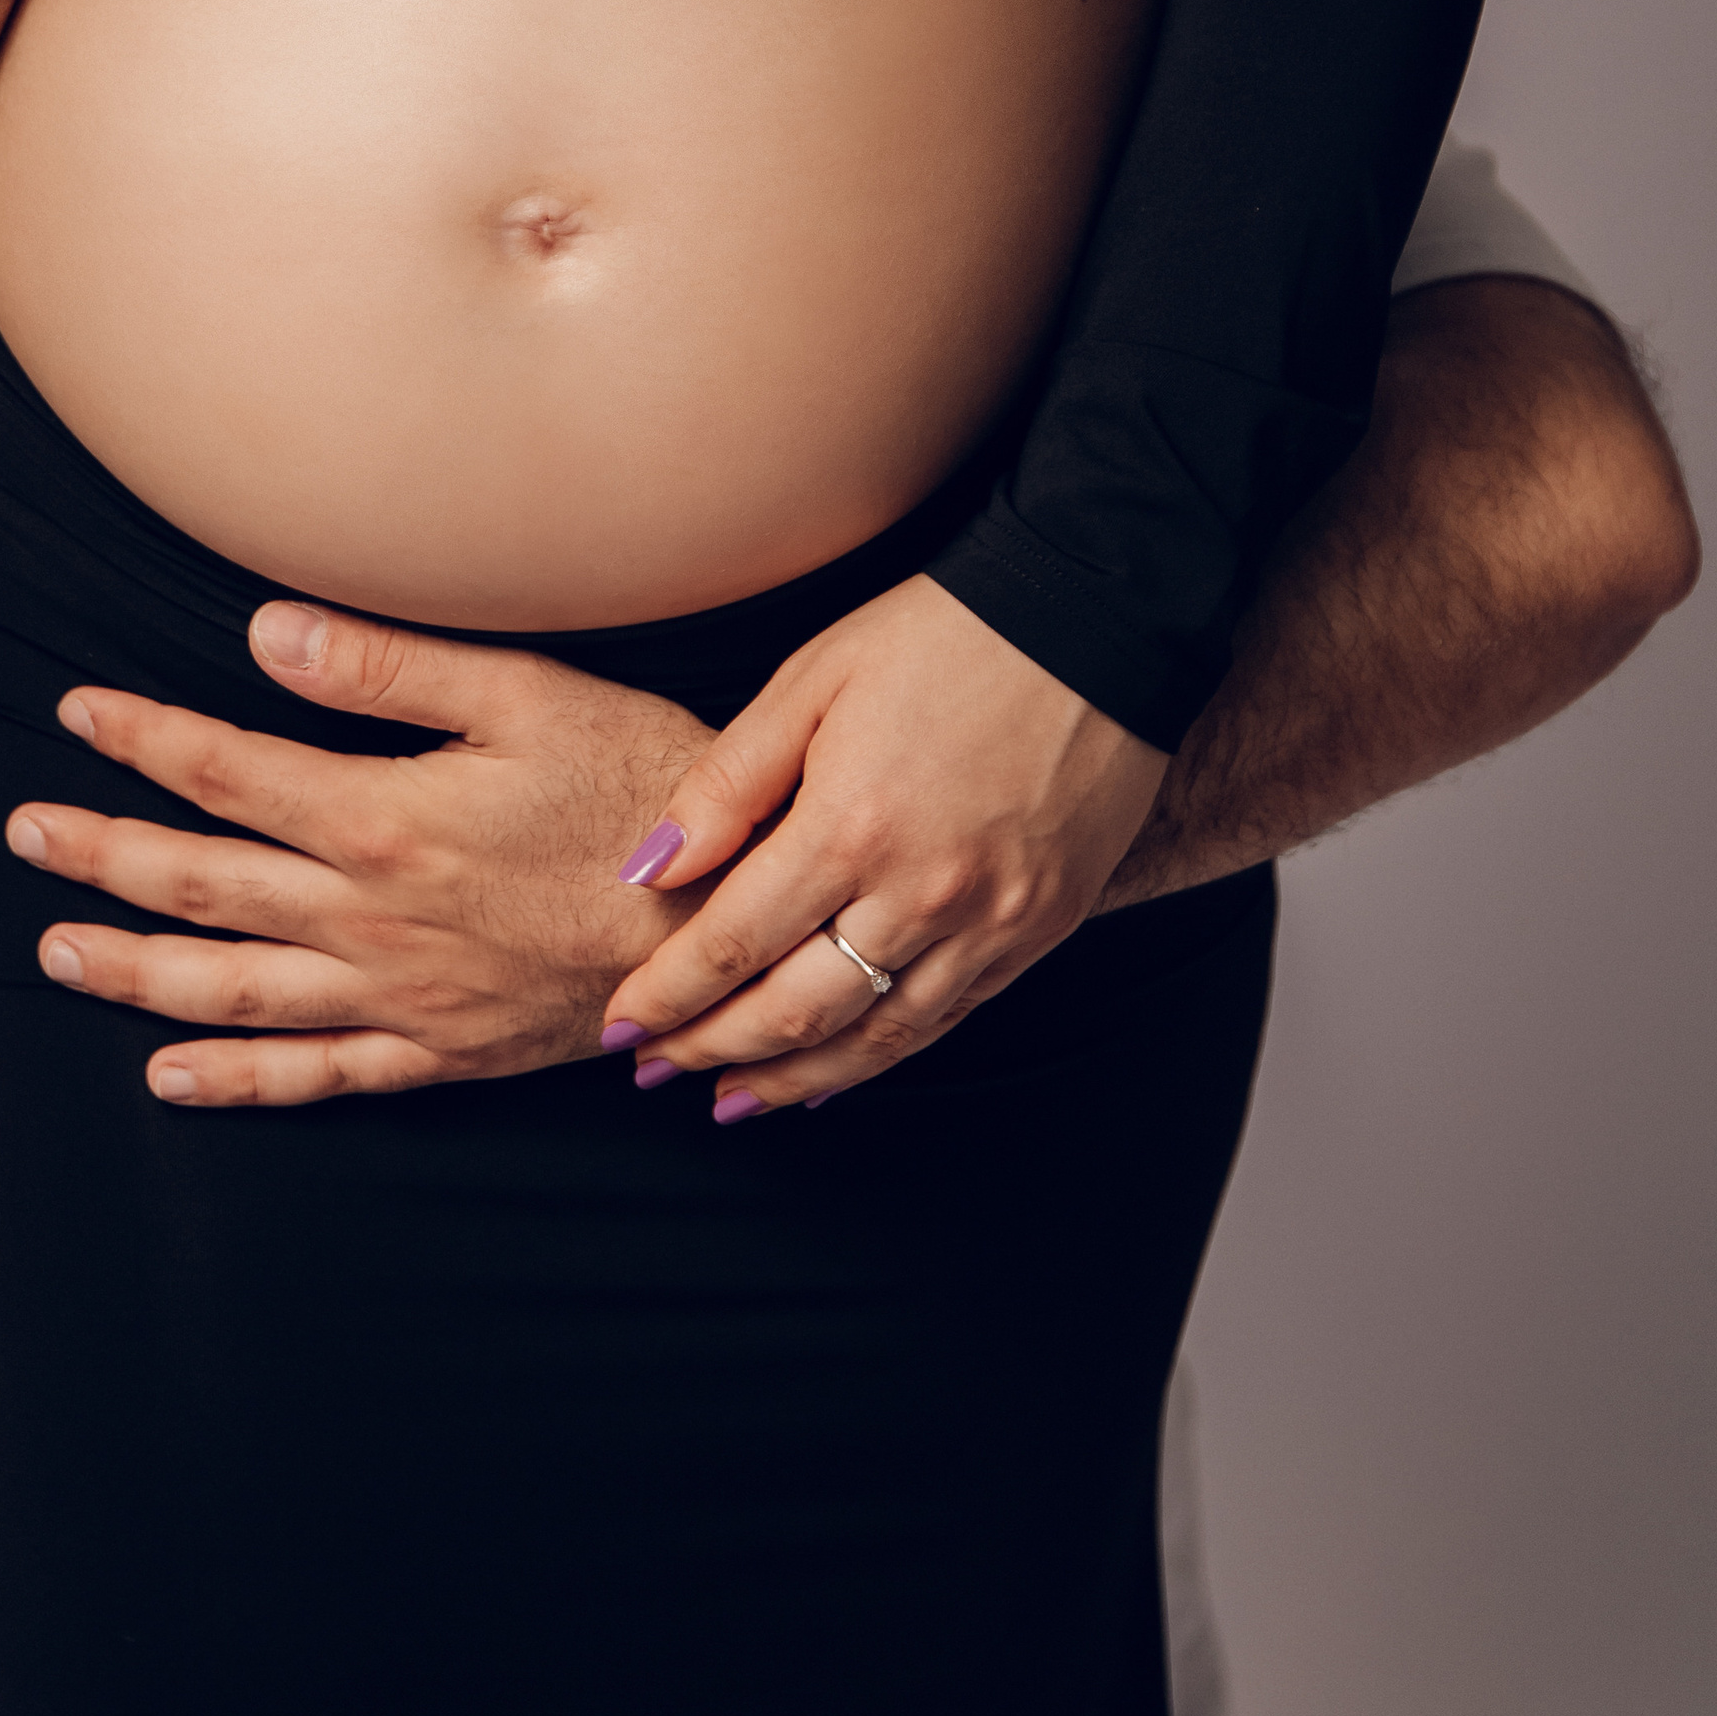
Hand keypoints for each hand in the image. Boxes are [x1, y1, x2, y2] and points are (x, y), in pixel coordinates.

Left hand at [4, 601, 718, 1104]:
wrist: (732, 917)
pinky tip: (170, 1076)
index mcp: (384, 819)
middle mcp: (372, 919)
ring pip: (232, 989)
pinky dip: (234, 1078)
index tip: (75, 713)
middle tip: (25, 832)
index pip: (225, 771)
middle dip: (102, 857)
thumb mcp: (527, 694)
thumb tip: (262, 633)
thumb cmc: (642, 786)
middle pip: (203, 885)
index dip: (141, 738)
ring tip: (58, 950)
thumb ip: (385, 668)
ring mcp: (401, 995)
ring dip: (134, 969)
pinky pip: (314, 1074)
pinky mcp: (440, 1051)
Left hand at [599, 577, 1167, 1118]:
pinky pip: (949, 1015)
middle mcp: (921, 892)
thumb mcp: (813, 680)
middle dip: (712, 1048)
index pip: (732, 943)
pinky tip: (840, 1066)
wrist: (1097, 618)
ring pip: (875, 1034)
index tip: (619, 1028)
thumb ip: (728, 782)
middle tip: (655, 1069)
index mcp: (851, 826)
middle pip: (795, 1009)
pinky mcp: (1042, 927)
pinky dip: (884, 1052)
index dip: (668, 995)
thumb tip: (648, 867)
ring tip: (733, 1097)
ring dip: (795, 1077)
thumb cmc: (941, 636)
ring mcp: (992, 920)